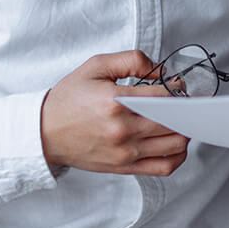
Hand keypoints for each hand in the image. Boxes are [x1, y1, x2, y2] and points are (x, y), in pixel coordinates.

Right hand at [40, 51, 189, 175]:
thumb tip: (160, 69)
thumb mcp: (96, 66)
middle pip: (174, 120)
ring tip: (180, 119)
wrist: (43, 133)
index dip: (178, 88)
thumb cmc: (69, 98)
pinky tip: (175, 142)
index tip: (179, 84)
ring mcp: (124, 152)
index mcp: (115, 102)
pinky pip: (164, 167)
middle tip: (183, 100)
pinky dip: (178, 156)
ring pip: (175, 145)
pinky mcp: (124, 167)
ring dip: (186, 130)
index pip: (163, 95)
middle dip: (185, 107)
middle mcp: (122, 130)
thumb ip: (132, 60)